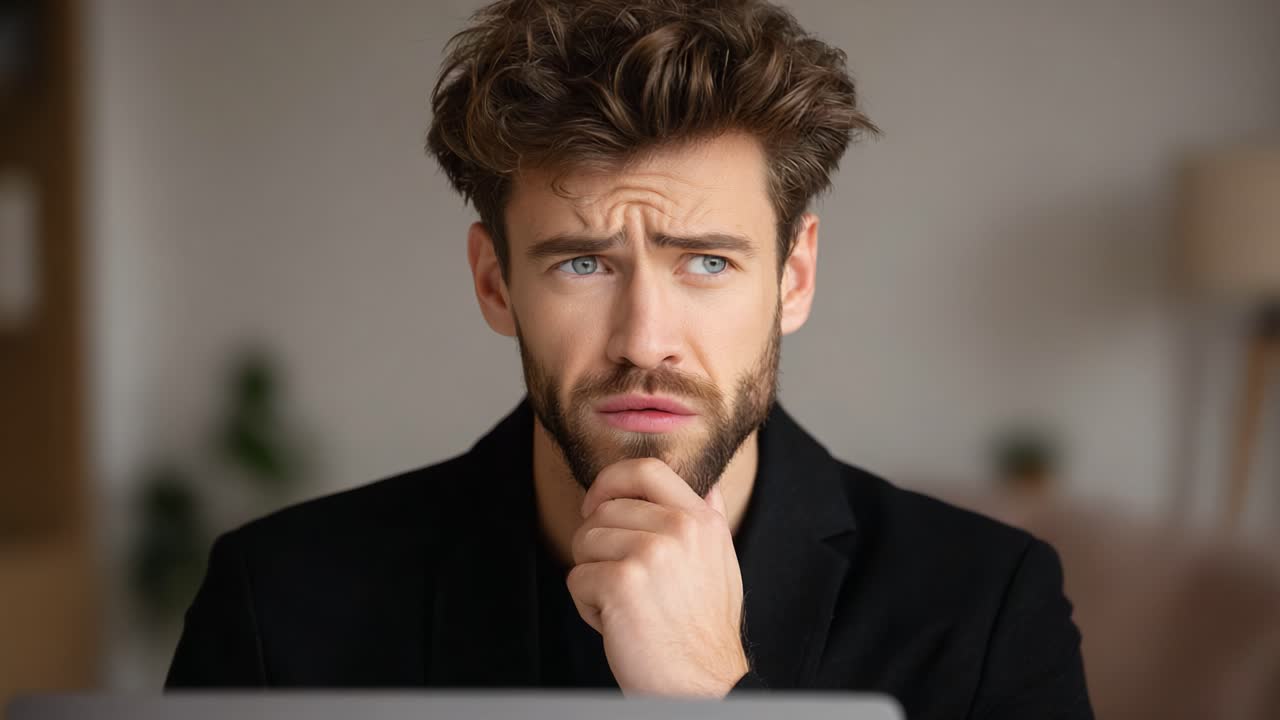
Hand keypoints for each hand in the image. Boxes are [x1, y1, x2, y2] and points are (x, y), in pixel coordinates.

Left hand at [567, 457, 748, 696]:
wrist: (704, 685)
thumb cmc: (704, 630)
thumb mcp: (721, 563)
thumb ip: (709, 520)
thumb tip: (707, 486)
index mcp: (701, 520)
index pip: (645, 469)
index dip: (610, 482)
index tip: (597, 505)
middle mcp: (679, 529)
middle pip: (604, 510)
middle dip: (597, 546)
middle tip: (620, 582)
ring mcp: (649, 553)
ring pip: (584, 542)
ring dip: (593, 578)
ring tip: (624, 605)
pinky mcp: (621, 583)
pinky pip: (576, 579)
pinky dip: (587, 607)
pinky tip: (618, 624)